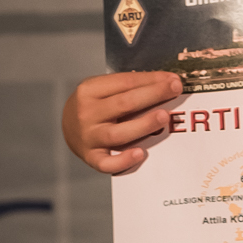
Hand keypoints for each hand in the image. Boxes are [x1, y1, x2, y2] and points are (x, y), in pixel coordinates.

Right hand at [62, 71, 182, 174]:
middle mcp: (87, 113)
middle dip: (153, 95)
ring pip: (118, 134)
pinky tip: (141, 153)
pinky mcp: (91, 157)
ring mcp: (88, 137)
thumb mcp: (102, 89)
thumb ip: (128, 87)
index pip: (125, 82)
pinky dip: (123, 160)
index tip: (173, 79)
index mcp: (89, 90)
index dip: (152, 80)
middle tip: (175, 90)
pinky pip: (107, 163)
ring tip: (163, 117)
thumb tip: (165, 82)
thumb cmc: (93, 107)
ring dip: (143, 125)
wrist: (67, 128)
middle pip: (124, 104)